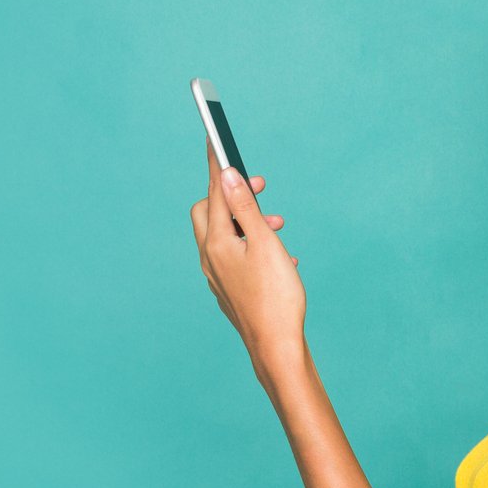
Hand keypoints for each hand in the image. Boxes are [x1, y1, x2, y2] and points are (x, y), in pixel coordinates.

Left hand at [190, 140, 303, 372]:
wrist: (277, 348)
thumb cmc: (276, 297)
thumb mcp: (265, 243)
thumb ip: (246, 207)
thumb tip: (227, 175)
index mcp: (216, 242)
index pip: (214, 192)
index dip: (218, 165)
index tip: (216, 140)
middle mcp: (210, 258)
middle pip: (208, 212)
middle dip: (232, 195)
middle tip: (259, 188)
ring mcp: (217, 276)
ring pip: (224, 236)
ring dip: (247, 222)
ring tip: (277, 225)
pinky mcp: (228, 291)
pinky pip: (233, 257)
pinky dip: (252, 246)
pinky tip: (279, 257)